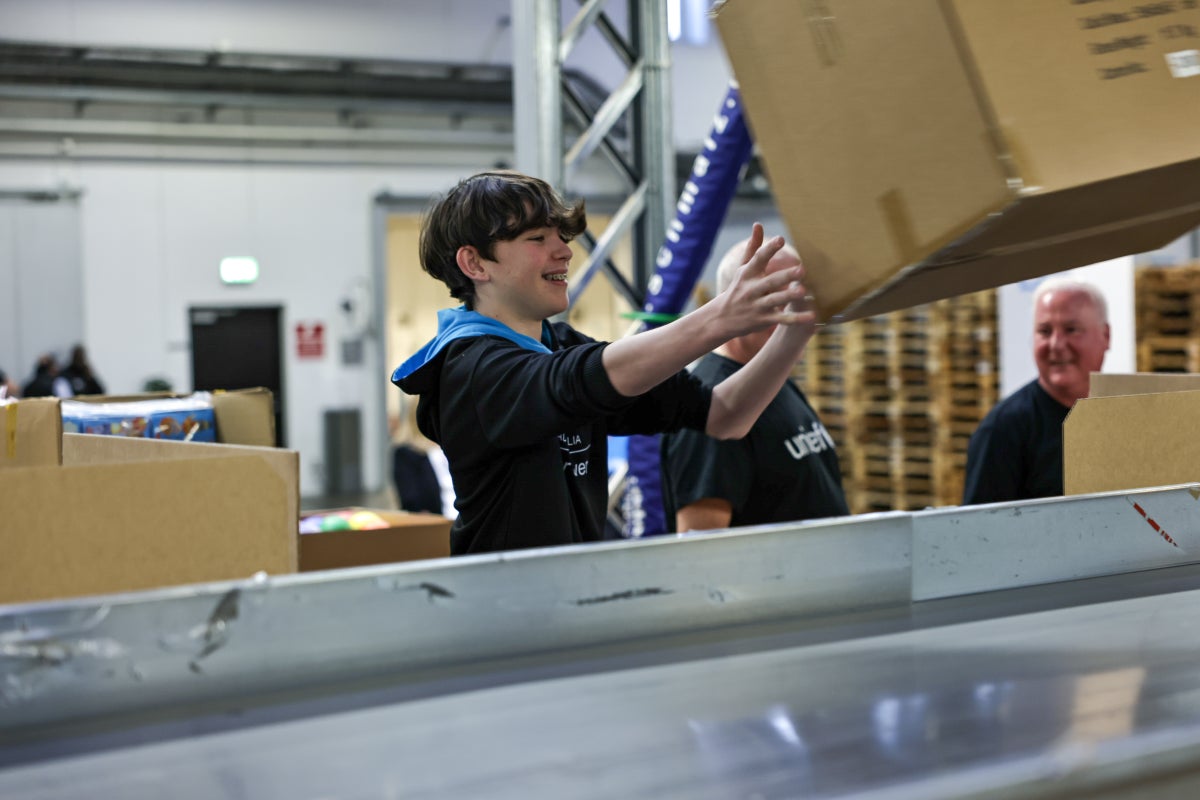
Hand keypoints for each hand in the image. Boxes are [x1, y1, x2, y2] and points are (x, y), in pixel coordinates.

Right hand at [718, 223, 815, 337]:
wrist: (721, 318)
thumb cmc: (738, 288)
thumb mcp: (743, 268)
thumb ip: (753, 247)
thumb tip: (758, 224)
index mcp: (747, 274)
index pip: (758, 259)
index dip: (769, 249)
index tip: (780, 239)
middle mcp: (751, 289)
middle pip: (770, 282)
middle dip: (785, 276)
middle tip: (801, 270)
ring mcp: (757, 306)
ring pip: (775, 300)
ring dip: (789, 296)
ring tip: (803, 292)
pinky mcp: (763, 320)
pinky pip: (781, 319)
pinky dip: (796, 319)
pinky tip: (811, 316)